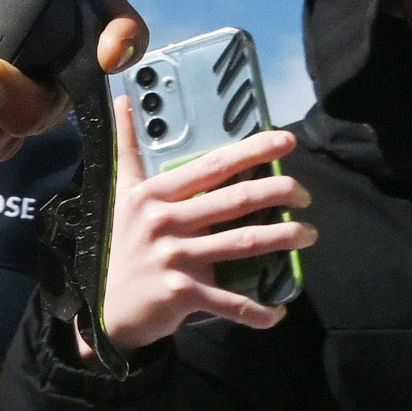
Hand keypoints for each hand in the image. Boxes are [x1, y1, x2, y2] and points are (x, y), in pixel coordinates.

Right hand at [97, 78, 314, 347]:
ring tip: (308, 234)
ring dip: (283, 238)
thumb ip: (127, 149)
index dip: (253, 151)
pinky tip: (278, 312)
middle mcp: (165, 222)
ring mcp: (175, 258)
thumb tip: (122, 98)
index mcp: (155, 195)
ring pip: (243, 243)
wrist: (104, 310)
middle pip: (236, 200)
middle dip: (279, 193)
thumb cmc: (120, 247)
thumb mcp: (120, 194)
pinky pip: (229, 301)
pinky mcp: (181, 293)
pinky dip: (258, 311)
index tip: (286, 141)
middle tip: (304, 196)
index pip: (213, 166)